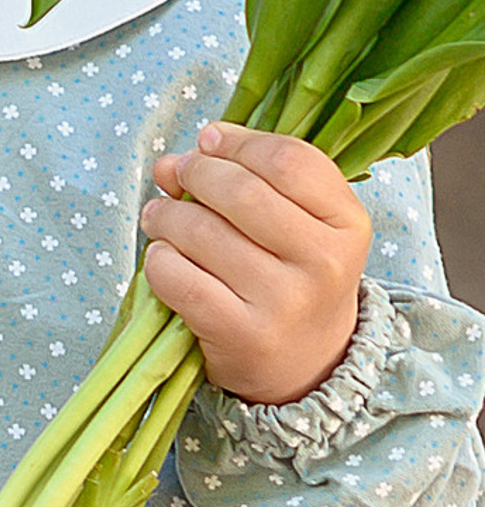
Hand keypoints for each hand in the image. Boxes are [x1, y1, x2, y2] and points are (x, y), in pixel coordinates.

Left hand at [142, 120, 371, 405]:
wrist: (308, 365)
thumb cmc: (295, 278)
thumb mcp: (300, 225)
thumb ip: (250, 180)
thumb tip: (173, 162)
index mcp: (347, 224)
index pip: (288, 160)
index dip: (237, 142)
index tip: (208, 141)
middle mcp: (323, 263)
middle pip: (240, 191)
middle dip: (195, 173)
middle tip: (175, 175)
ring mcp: (283, 302)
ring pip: (201, 232)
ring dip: (165, 214)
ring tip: (160, 216)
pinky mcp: (241, 335)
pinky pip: (179, 278)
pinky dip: (158, 260)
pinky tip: (163, 258)